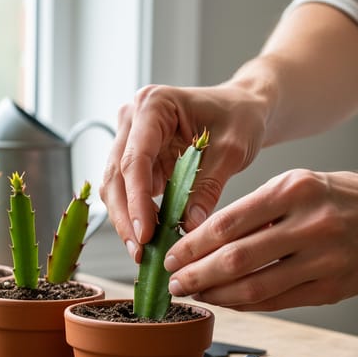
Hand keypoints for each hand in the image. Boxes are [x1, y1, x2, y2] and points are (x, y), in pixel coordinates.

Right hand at [101, 83, 268, 261]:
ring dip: (126, 219)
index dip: (137, 199)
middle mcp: (132, 118)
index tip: (145, 234)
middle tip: (139, 251)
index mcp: (153, 104)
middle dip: (126, 216)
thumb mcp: (232, 150)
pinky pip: (127, 191)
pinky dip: (136, 215)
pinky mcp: (134, 157)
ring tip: (142, 252)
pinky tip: (150, 238)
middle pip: (116, 174)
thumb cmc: (240, 117)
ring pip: (115, 186)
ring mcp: (129, 138)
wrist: (242, 108)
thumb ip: (208, 186)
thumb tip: (189, 227)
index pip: (136, 159)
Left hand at [165, 170, 357, 310]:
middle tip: (174, 282)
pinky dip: (244, 305)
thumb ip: (249, 212)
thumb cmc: (330, 197)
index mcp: (292, 191)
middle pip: (236, 259)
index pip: (226, 224)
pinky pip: (277, 303)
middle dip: (196, 275)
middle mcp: (310, 225)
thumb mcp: (291, 186)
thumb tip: (198, 240)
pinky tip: (225, 300)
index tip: (170, 256)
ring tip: (195, 293)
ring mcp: (324, 260)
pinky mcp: (332, 289)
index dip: (191, 246)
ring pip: (254, 288)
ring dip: (216, 295)